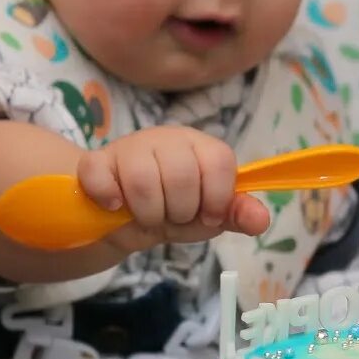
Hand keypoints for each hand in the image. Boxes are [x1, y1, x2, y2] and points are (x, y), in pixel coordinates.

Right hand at [76, 126, 271, 250]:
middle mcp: (167, 138)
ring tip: (147, 214)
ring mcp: (129, 146)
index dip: (216, 197)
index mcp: (200, 147)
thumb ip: (235, 214)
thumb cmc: (172, 208)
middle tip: (172, 215)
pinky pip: (100, 176)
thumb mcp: (207, 217)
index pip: (219, 161)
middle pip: (181, 175)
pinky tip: (115, 205)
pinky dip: (109, 197)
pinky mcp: (96, 161)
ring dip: (147, 212)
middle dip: (179, 210)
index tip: (206, 215)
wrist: (122, 216)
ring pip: (142, 180)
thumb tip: (262, 220)